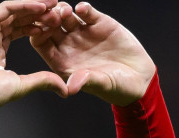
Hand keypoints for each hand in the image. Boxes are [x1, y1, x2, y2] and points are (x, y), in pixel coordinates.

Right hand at [0, 0, 68, 111]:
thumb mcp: (23, 85)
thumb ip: (43, 81)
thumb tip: (64, 89)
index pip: (21, 31)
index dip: (39, 27)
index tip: (56, 25)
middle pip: (20, 19)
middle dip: (40, 14)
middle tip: (59, 13)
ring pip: (15, 11)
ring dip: (35, 7)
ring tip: (53, 6)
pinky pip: (6, 8)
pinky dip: (24, 5)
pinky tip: (40, 7)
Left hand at [30, 2, 155, 104]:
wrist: (140, 78)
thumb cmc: (116, 87)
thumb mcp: (101, 84)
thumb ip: (85, 80)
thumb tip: (71, 87)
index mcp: (61, 61)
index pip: (40, 42)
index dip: (38, 34)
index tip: (43, 29)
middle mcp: (69, 45)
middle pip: (49, 25)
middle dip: (48, 18)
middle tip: (52, 15)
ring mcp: (83, 33)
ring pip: (65, 15)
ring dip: (62, 10)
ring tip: (66, 12)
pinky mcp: (100, 24)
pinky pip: (87, 12)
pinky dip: (83, 8)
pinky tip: (83, 9)